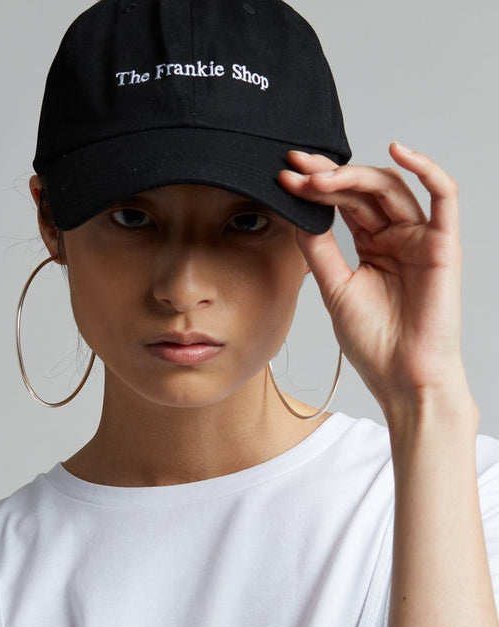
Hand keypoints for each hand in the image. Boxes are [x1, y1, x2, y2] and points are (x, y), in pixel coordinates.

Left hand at [277, 143, 469, 412]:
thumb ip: (319, 248)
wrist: (402, 376)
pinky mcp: (444, 244)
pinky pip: (444, 196)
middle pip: (363, 189)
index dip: (315, 186)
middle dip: (327, 175)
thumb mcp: (335, 288)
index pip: (344, 203)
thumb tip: (295, 210)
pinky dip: (426, 169)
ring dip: (354, 175)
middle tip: (295, 167)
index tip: (283, 175)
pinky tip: (399, 150)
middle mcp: (397, 237)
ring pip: (392, 188)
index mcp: (372, 246)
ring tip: (319, 176)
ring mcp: (420, 238)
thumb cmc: (374, 342)